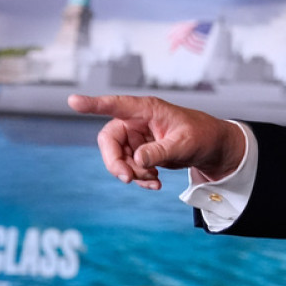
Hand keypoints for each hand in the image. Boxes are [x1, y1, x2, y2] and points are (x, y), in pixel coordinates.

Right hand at [67, 94, 244, 189]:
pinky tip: (155, 184)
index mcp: (147, 109)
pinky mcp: (139, 151)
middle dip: (115, 162)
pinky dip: (138, 178)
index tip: (73, 101)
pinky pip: (128, 167)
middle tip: (127, 179)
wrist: (211, 148)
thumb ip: (160, 151)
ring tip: (154, 182)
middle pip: (109, 140)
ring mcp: (136, 137)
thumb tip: (137, 160)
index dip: (94, 104)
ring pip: (117, 158)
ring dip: (131, 174)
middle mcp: (137, 121)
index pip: (116, 105)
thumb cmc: (201, 136)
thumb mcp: (185, 144)